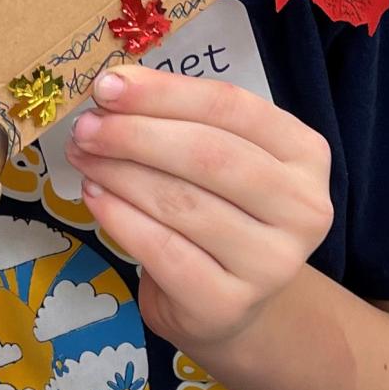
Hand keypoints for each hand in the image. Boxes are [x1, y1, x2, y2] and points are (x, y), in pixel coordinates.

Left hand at [64, 66, 334, 352]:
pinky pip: (164, 251)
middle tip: (86, 126)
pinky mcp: (229, 304)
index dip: (165, 93)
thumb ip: (181, 120)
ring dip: (120, 173)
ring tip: (83, 156)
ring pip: (183, 203)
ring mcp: (271, 263)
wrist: (229, 303)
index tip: (108, 85)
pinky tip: (94, 196)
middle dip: (136, 135)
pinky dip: (121, 218)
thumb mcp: (219, 157)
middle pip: (209, 155)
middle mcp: (303, 208)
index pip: (232, 108)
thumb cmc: (222, 211)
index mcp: (305, 154)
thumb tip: (115, 89)